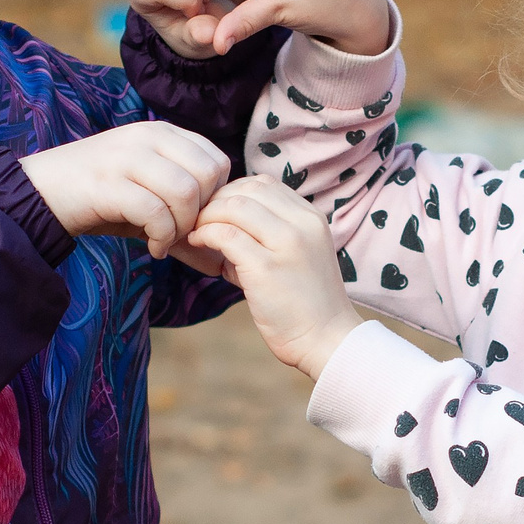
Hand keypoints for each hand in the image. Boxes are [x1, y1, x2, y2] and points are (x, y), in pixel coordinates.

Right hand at [19, 122, 230, 259]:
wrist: (40, 192)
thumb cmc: (100, 198)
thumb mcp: (147, 202)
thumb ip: (184, 224)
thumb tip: (218, 262)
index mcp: (161, 133)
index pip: (217, 160)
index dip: (215, 197)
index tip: (193, 219)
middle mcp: (147, 137)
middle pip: (207, 174)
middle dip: (202, 213)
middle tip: (181, 233)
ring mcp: (126, 157)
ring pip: (185, 192)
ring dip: (182, 228)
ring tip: (165, 241)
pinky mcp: (107, 183)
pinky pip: (155, 212)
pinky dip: (161, 238)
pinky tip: (152, 248)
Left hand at [187, 177, 362, 377]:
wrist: (327, 340)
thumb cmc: (306, 303)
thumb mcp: (298, 255)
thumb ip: (269, 234)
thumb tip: (222, 224)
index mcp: (311, 217)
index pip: (264, 183)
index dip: (233, 192)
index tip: (217, 211)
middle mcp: (303, 224)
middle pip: (247, 189)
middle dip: (215, 200)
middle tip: (199, 220)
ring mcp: (287, 244)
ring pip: (234, 207)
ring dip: (207, 216)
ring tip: (197, 232)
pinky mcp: (267, 268)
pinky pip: (225, 235)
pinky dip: (205, 235)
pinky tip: (199, 244)